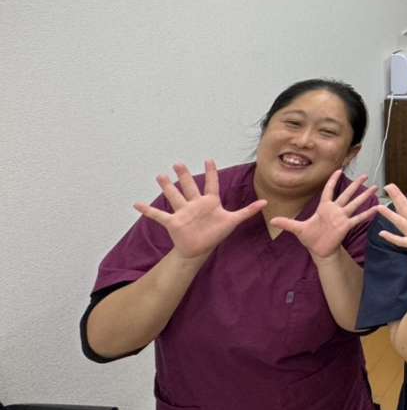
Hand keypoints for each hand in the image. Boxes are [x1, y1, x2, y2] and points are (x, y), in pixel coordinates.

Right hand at [134, 160, 266, 260]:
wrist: (200, 249)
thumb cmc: (216, 234)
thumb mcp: (233, 221)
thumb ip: (248, 211)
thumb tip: (265, 202)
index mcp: (210, 202)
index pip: (211, 183)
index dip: (211, 172)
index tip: (209, 159)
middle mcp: (195, 204)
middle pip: (189, 186)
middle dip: (184, 175)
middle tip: (178, 163)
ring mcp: (183, 212)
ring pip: (174, 196)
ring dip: (167, 187)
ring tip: (160, 175)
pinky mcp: (173, 222)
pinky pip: (158, 215)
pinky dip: (147, 211)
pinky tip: (136, 204)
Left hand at [270, 171, 379, 260]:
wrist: (320, 251)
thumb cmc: (310, 238)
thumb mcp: (298, 229)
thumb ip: (287, 223)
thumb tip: (272, 221)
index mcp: (324, 208)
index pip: (329, 190)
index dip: (333, 180)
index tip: (339, 170)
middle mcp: (335, 210)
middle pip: (347, 194)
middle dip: (356, 184)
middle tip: (365, 174)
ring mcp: (342, 217)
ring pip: (355, 203)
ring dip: (365, 195)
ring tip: (375, 187)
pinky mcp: (346, 226)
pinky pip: (358, 218)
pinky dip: (367, 213)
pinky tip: (376, 209)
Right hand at [378, 184, 406, 269]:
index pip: (405, 205)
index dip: (399, 195)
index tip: (390, 185)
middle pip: (402, 209)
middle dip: (396, 198)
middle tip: (386, 187)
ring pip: (400, 223)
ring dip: (390, 216)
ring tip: (379, 207)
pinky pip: (402, 241)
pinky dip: (393, 237)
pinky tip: (382, 234)